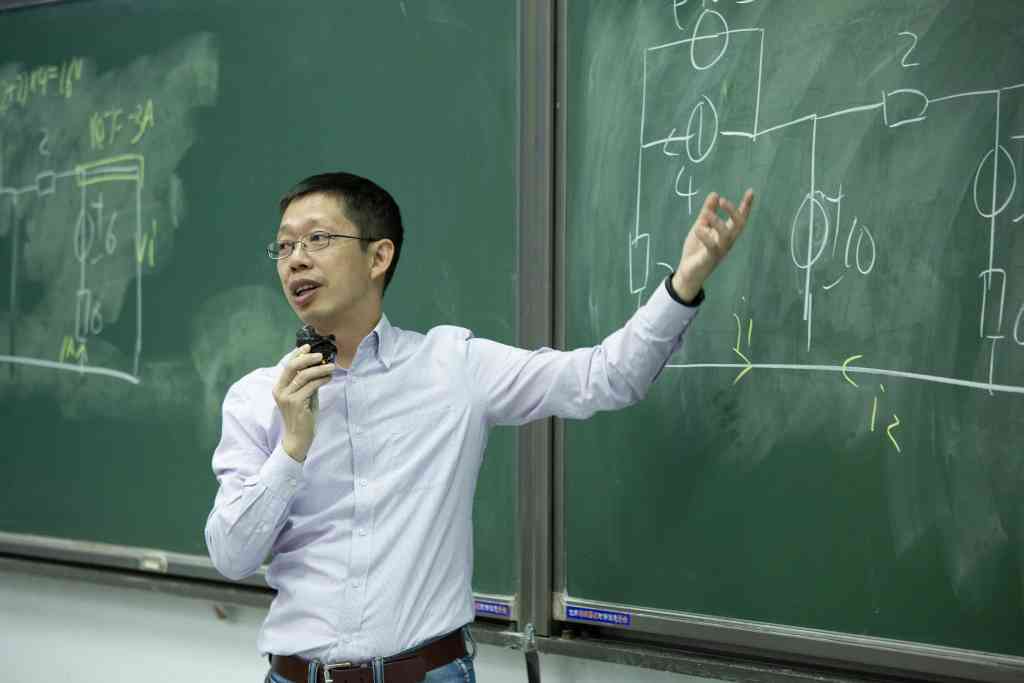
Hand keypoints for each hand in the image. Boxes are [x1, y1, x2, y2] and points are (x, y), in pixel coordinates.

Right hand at [272, 344, 333, 461]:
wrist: (298, 437)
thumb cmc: (302, 416)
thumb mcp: (304, 395)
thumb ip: (306, 382)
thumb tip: (318, 365)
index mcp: (279, 387)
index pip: (287, 366)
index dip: (297, 354)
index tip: (308, 346)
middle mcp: (280, 391)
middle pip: (292, 367)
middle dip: (307, 358)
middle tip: (321, 355)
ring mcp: (287, 397)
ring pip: (303, 376)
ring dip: (319, 369)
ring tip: (331, 366)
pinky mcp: (296, 403)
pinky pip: (311, 386)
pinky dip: (321, 380)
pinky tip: (328, 378)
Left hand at [673, 190, 754, 301]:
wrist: (688, 273)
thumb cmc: (697, 250)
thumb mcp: (701, 226)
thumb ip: (707, 212)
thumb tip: (714, 194)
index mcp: (726, 233)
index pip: (739, 218)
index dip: (746, 206)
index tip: (751, 192)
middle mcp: (727, 241)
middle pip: (738, 225)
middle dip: (734, 211)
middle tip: (723, 200)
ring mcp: (720, 250)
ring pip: (726, 235)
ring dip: (717, 222)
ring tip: (706, 213)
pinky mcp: (710, 258)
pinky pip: (712, 246)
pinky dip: (705, 236)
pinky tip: (698, 229)